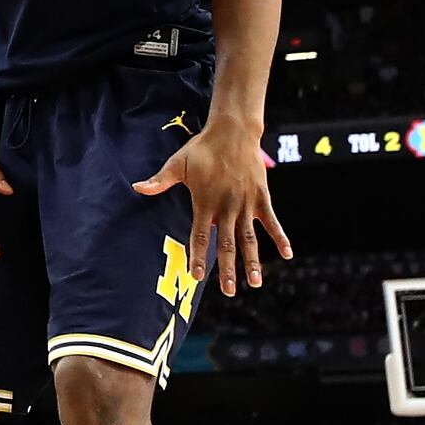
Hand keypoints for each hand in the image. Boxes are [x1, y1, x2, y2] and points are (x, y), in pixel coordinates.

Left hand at [136, 120, 286, 295]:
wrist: (232, 132)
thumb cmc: (202, 150)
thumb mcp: (178, 164)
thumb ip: (160, 181)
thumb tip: (137, 188)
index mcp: (204, 203)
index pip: (200, 236)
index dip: (199, 257)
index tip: (197, 276)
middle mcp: (226, 207)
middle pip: (227, 244)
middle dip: (228, 269)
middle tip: (230, 291)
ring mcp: (246, 204)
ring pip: (250, 238)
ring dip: (253, 261)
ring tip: (255, 283)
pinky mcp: (261, 197)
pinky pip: (272, 221)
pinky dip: (280, 237)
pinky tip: (287, 254)